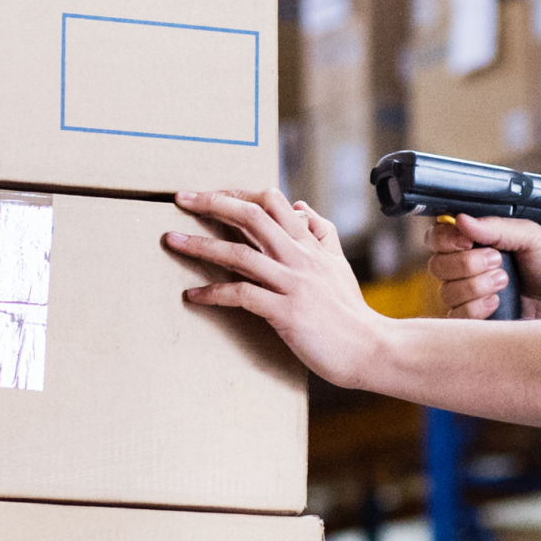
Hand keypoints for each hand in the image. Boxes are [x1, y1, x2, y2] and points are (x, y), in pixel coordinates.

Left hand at [165, 189, 385, 388]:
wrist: (369, 348)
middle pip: (251, 216)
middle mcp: (299, 257)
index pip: (272, 202)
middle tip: (181, 198)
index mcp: (310, 243)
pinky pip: (242, 296)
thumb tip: (300, 206)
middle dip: (212, 203)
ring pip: (240, 253)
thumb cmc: (349, 310)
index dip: (238, 193)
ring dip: (201, 245)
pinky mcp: (286, 312)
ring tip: (172, 240)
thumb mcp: (338, 262)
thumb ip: (321, 232)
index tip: (212, 193)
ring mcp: (292, 284)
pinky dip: (214, 293)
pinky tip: (193, 295)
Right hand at [425, 213, 540, 319]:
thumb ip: (497, 227)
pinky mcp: (477, 323)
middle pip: (437, 265)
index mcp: (476, 243)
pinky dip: (475, 308)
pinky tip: (497, 303)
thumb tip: (460, 219)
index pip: (438, 237)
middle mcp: (467, 269)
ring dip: (475, 285)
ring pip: (446, 291)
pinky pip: (456, 317)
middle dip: (467, 262)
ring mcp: (470, 297)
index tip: (466, 240)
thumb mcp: (532, 237)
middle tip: (498, 261)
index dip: (446, 238)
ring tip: (505, 282)